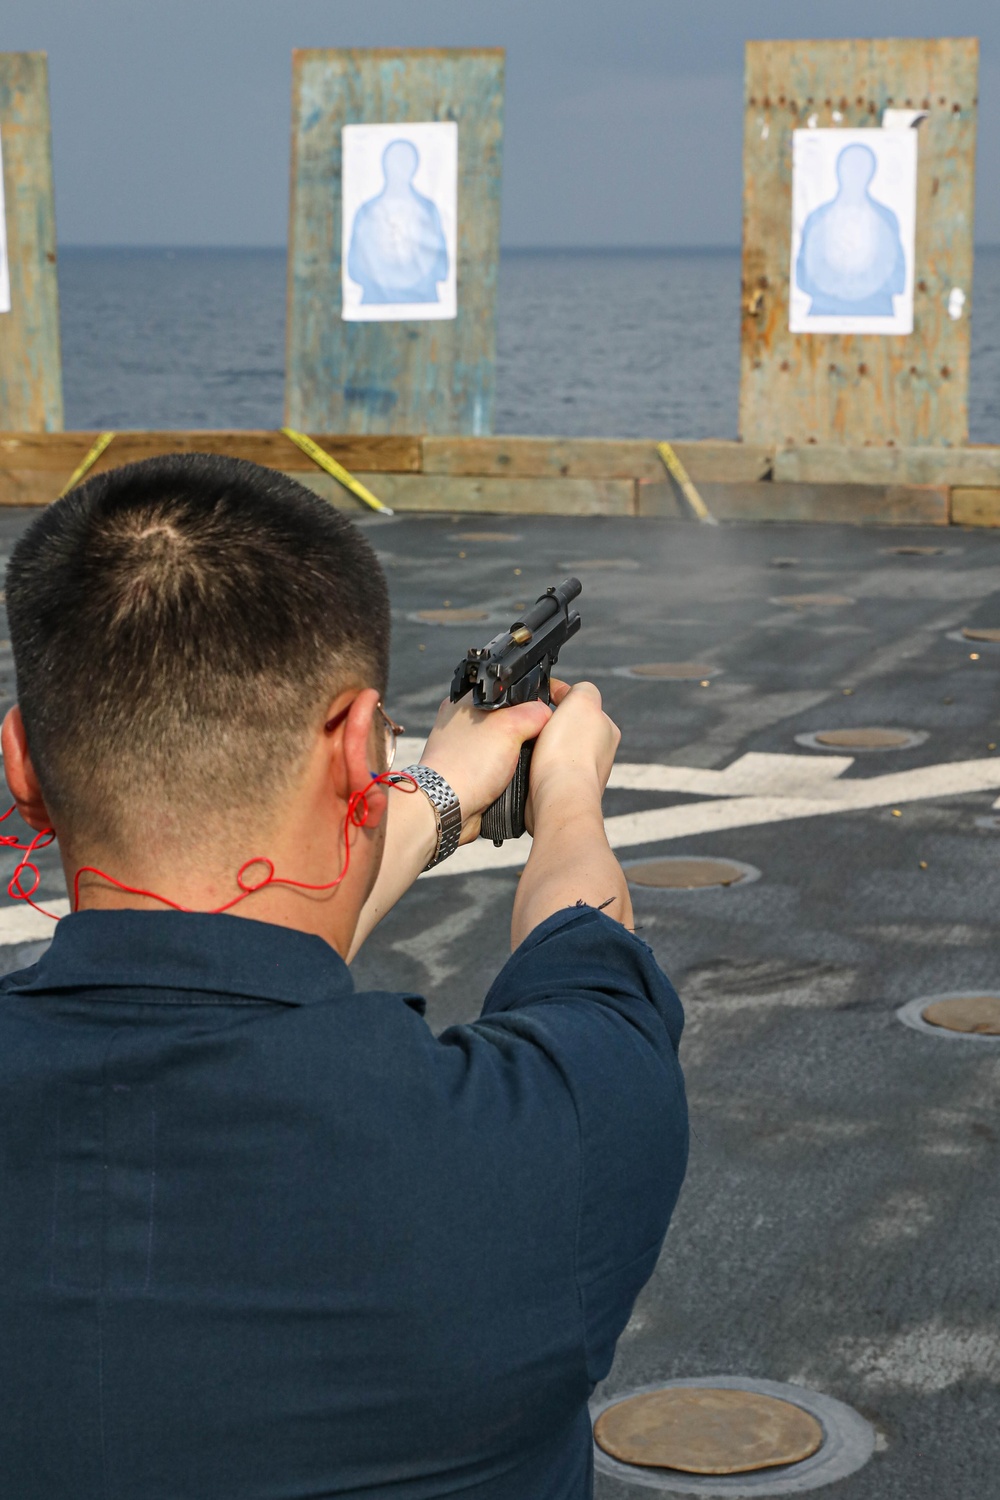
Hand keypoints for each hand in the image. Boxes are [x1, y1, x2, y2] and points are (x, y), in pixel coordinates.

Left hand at [420, 695, 551, 843]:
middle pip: (510, 720)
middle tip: (534, 742)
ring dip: (518, 756)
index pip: (507, 692)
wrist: (447, 806)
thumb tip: (546, 715)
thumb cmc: (470, 762)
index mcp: (467, 702)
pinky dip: (509, 773)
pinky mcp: (470, 772)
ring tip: (524, 762)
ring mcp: (466, 749)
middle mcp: (464, 723)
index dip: (528, 703)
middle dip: (525, 732)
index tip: (541, 717)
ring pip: (506, 746)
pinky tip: (514, 777)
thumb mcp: (510, 726)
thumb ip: (534, 713)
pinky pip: (499, 767)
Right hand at [527, 680, 620, 829]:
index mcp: (607, 728)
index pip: (580, 702)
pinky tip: (533, 765)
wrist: (559, 797)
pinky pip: (547, 768)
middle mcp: (599, 751)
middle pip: (567, 724)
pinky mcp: (564, 788)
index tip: (541, 697)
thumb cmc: (570, 753)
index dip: (557, 695)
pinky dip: (538, 765)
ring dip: (543, 745)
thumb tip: (571, 692)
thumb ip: (581, 688)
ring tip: (533, 747)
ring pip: (556, 746)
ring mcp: (582, 771)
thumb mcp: (582, 698)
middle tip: (536, 723)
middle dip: (550, 722)